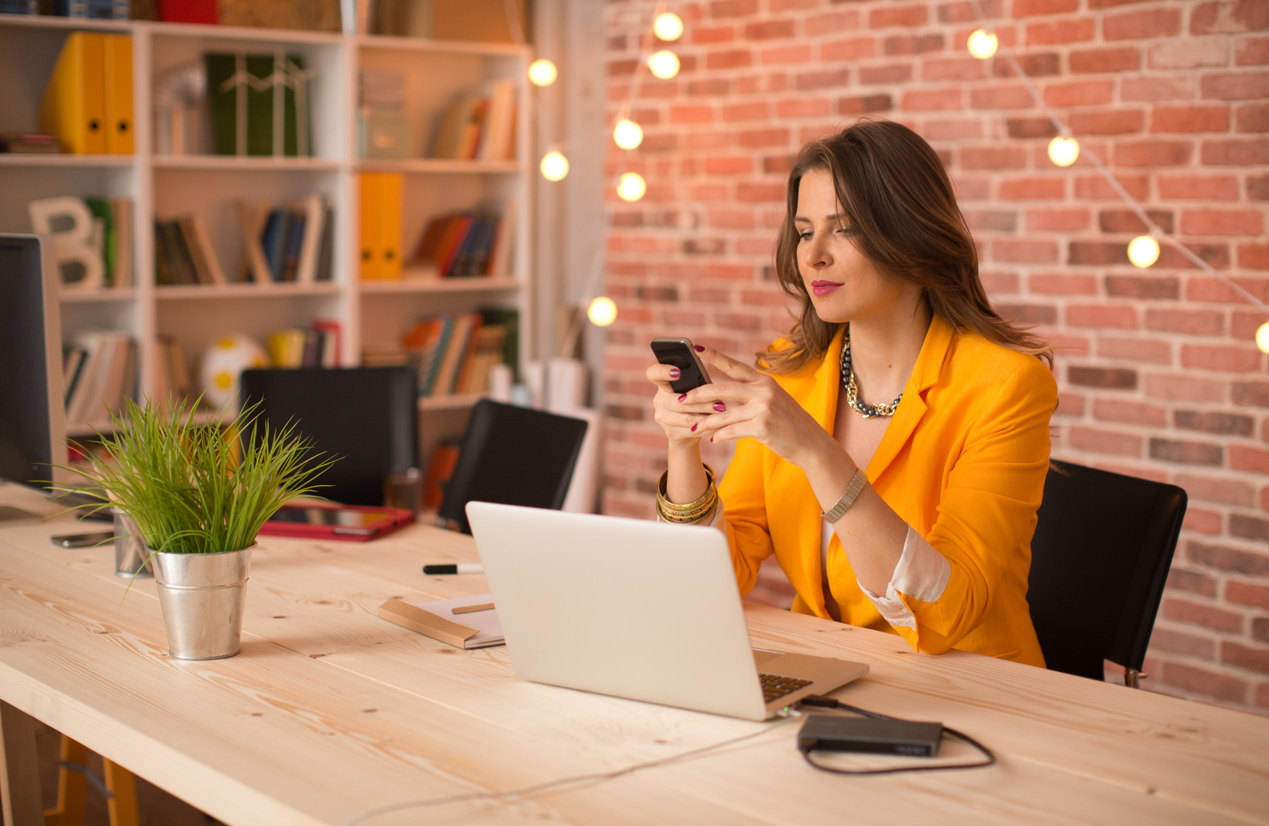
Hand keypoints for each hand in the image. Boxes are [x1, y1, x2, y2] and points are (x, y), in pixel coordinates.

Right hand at [646, 359, 718, 447]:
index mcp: (663, 384)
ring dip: (707, 417)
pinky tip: (719, 427)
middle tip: (720, 405)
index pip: (653, 373)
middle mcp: (659, 400)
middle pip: (678, 402)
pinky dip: (707, 429)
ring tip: (722, 415)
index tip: (677, 373)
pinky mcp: (671, 433)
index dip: (662, 372)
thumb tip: (712, 387)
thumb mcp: (695, 389)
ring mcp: (662, 418)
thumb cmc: (696, 401)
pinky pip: (692, 431)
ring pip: (687, 418)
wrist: (689, 430)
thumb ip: (697, 383)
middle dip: (702, 403)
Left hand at [683, 347, 836, 468]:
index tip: (697, 349)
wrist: (810, 443)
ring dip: (705, 422)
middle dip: (699, 393)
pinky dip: (720, 436)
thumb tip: (719, 396)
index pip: (735, 365)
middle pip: (723, 388)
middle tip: (681, 398)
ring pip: (724, 413)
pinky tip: (712, 440)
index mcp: (764, 381)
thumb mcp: (773, 401)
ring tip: (692, 427)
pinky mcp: (763, 426)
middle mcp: (764, 390)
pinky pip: (733, 430)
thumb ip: (751, 394)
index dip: (715, 357)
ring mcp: (764, 408)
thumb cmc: (788, 423)